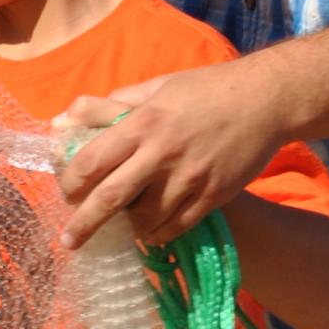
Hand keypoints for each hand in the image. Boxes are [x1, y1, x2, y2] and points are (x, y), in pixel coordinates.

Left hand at [55, 54, 292, 249]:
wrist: (267, 100)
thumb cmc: (207, 89)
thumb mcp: (156, 87)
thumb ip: (107, 105)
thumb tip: (61, 120)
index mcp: (143, 122)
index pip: (92, 160)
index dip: (72, 182)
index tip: (66, 194)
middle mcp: (161, 153)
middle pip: (110, 199)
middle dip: (84, 225)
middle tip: (70, 241)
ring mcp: (189, 178)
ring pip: (144, 220)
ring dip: (127, 229)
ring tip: (122, 228)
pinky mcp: (212, 195)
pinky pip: (176, 227)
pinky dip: (159, 234)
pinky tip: (152, 231)